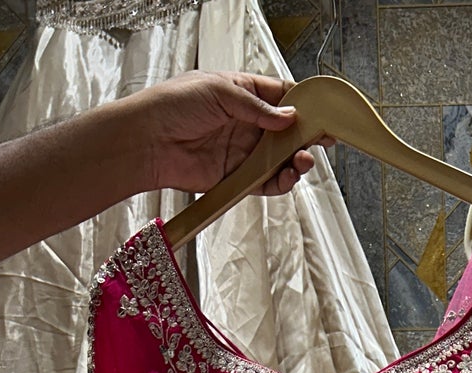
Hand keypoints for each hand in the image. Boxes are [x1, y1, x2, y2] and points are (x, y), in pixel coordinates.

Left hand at [131, 72, 321, 196]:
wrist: (147, 141)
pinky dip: (281, 181)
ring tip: (304, 160)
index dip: (304, 104)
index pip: (281, 95)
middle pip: (288, 130)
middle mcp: (247, 122)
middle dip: (308, 135)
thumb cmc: (173, 105)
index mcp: (243, 92)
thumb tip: (289, 117)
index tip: (323, 113)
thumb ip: (257, 107)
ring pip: (282, 158)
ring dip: (297, 160)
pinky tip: (288, 176)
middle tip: (323, 141)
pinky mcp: (238, 177)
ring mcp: (244, 151)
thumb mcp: (220, 91)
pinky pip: (267, 181)